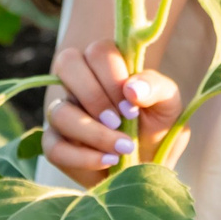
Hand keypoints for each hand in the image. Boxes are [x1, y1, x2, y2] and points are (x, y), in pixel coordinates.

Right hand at [44, 43, 184, 186]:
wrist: (147, 168)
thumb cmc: (157, 129)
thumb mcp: (168, 106)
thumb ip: (156, 87)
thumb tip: (131, 88)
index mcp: (108, 66)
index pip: (98, 51)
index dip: (113, 77)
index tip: (132, 107)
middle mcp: (80, 83)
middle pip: (67, 63)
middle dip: (95, 96)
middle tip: (119, 121)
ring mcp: (64, 112)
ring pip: (59, 111)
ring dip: (93, 132)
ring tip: (122, 148)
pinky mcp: (56, 143)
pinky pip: (52, 147)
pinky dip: (82, 158)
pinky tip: (109, 161)